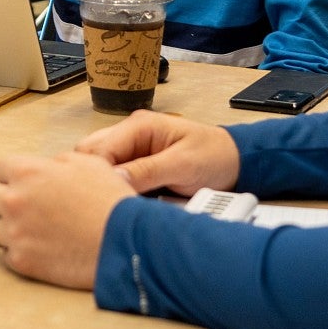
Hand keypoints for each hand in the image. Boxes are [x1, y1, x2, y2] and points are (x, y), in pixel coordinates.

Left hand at [0, 150, 134, 289]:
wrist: (123, 241)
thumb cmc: (110, 200)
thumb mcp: (88, 163)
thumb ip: (58, 161)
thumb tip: (48, 168)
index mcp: (27, 172)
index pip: (0, 168)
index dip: (15, 175)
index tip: (26, 184)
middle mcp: (14, 200)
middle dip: (6, 199)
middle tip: (27, 207)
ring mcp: (15, 233)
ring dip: (11, 228)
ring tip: (35, 231)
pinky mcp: (22, 261)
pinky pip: (8, 255)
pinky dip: (21, 253)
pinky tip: (42, 250)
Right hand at [74, 110, 240, 195]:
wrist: (237, 162)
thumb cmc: (215, 156)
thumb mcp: (183, 165)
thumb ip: (148, 171)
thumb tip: (114, 180)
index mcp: (138, 125)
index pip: (98, 148)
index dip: (94, 173)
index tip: (98, 198)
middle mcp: (129, 134)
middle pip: (90, 153)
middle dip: (91, 178)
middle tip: (102, 202)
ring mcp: (131, 149)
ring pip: (98, 165)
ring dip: (102, 183)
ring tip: (112, 203)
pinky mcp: (136, 165)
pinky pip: (114, 175)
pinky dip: (114, 188)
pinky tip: (121, 201)